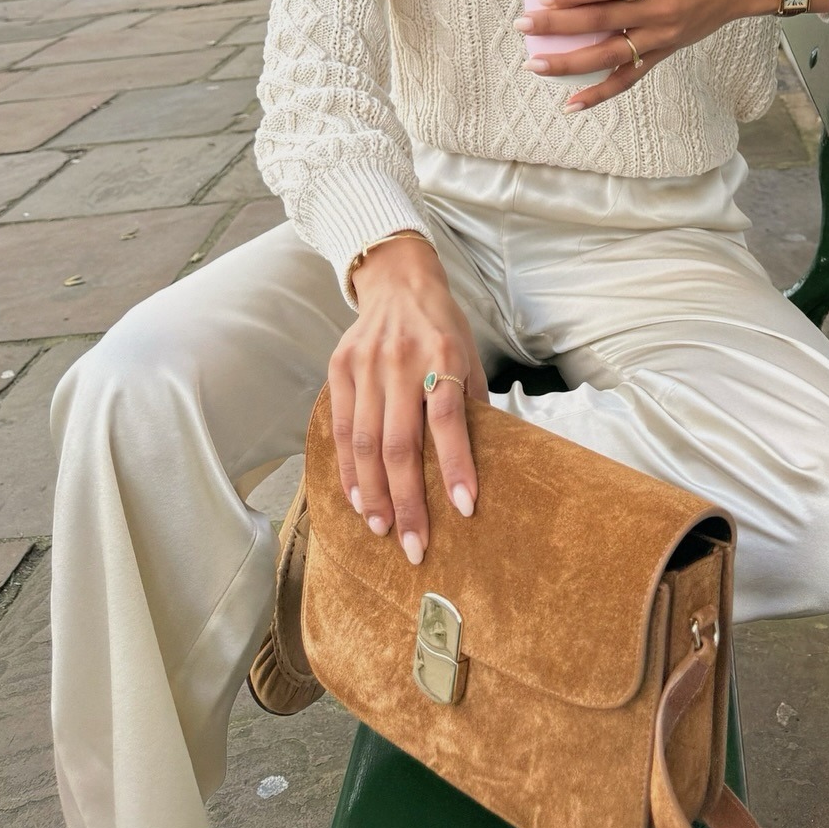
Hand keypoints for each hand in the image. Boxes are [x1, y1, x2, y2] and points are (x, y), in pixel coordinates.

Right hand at [327, 234, 487, 563]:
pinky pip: (340, 429)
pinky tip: (359, 500)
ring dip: (374, 495)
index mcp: (444, 354)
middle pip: (400, 443)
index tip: (465, 509)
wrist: (398, 280)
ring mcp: (366, 364)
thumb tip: (488, 462)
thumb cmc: (443, 326)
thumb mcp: (470, 354)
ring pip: (364, 443)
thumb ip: (472, 402)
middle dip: (408, 502)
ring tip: (384, 531)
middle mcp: (402, 360)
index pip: (449, 418)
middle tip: (415, 547)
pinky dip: (349, 470)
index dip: (457, 465)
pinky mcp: (340, 368)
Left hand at [514, 0, 828, 110]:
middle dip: (557, 25)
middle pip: (600, 21)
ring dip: (568, 62)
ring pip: (608, 56)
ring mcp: (660, 37)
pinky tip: (571, 103)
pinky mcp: (663, 54)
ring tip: (535, 64)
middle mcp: (658, 10)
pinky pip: (628, 78)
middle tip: (524, 24)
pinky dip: (599, 93)